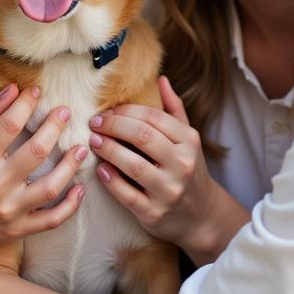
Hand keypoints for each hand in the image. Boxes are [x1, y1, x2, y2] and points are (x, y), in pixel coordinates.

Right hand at [0, 85, 87, 257]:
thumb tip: (13, 90)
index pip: (11, 123)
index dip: (27, 103)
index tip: (36, 92)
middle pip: (37, 150)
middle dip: (56, 126)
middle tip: (66, 112)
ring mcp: (7, 209)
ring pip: (50, 187)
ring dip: (71, 165)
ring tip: (81, 148)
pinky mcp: (16, 228)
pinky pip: (51, 220)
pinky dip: (70, 206)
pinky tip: (80, 188)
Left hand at [88, 76, 246, 262]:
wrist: (200, 215)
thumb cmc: (186, 168)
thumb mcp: (187, 139)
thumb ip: (174, 109)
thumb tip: (161, 78)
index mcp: (189, 141)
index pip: (153, 117)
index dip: (126, 111)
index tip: (106, 112)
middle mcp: (182, 164)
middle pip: (142, 136)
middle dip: (113, 126)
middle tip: (94, 123)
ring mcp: (169, 190)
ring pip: (134, 165)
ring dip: (108, 150)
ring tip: (93, 141)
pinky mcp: (155, 213)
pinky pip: (128, 195)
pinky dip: (111, 181)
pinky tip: (100, 169)